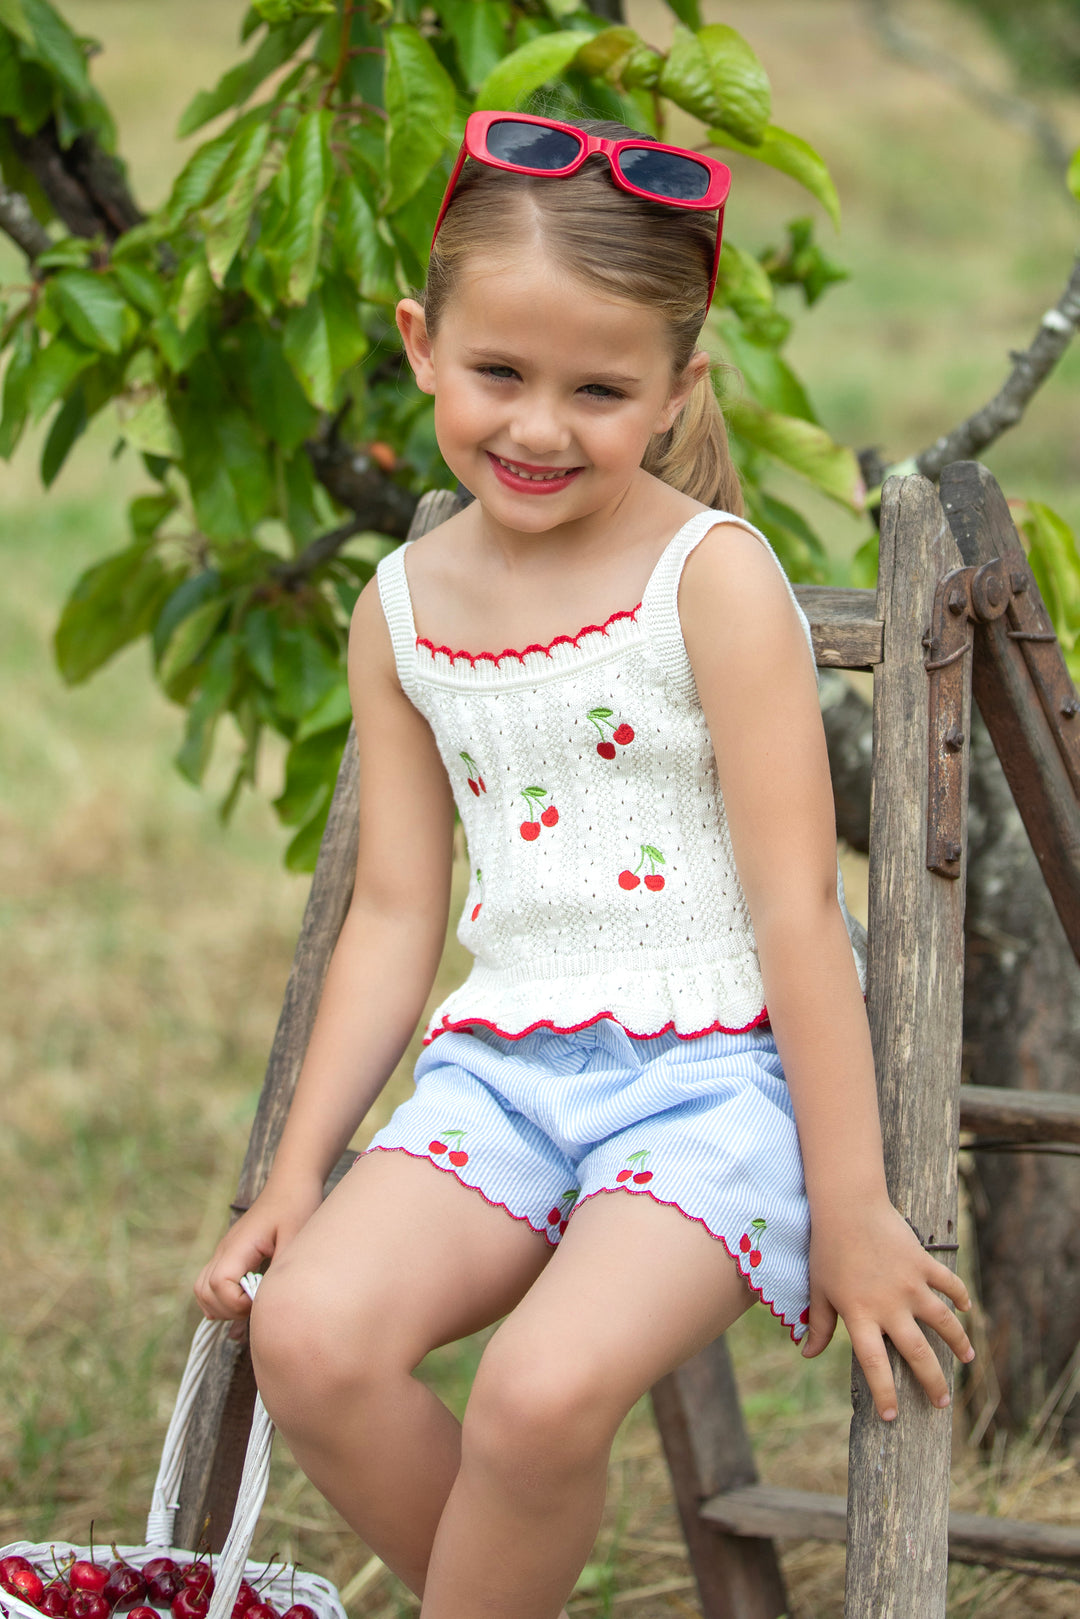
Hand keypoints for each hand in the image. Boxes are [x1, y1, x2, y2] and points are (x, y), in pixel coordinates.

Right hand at [194, 1177, 323, 1332]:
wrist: (291, 1185)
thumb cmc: (297, 1208)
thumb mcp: (297, 1239)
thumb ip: (281, 1271)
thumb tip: (270, 1303)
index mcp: (240, 1245)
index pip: (219, 1284)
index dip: (236, 1303)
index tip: (261, 1300)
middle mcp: (224, 1250)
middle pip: (204, 1292)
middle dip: (228, 1310)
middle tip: (257, 1307)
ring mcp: (223, 1252)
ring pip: (201, 1290)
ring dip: (221, 1307)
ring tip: (250, 1306)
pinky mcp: (229, 1255)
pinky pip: (209, 1283)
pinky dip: (219, 1299)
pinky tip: (243, 1302)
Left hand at [800, 1197, 973, 1420]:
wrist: (847, 1206)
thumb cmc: (827, 1248)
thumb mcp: (818, 1290)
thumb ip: (818, 1325)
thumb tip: (807, 1354)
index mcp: (860, 1316)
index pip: (875, 1366)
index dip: (885, 1394)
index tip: (893, 1417)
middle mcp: (889, 1306)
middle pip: (917, 1353)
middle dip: (932, 1382)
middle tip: (942, 1403)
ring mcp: (910, 1285)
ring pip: (943, 1323)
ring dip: (958, 1343)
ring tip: (968, 1359)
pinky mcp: (923, 1264)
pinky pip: (948, 1285)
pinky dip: (960, 1297)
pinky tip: (966, 1309)